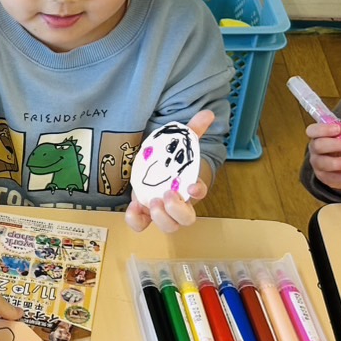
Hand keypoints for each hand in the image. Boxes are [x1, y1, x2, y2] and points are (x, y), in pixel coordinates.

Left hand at [125, 109, 213, 233]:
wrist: (155, 170)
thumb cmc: (171, 161)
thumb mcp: (180, 143)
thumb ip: (193, 130)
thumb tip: (207, 113)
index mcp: (189, 187)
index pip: (200, 193)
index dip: (198, 191)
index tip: (192, 185)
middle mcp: (179, 204)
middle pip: (186, 220)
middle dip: (177, 211)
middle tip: (165, 196)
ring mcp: (161, 211)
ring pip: (168, 227)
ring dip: (161, 218)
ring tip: (151, 202)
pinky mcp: (144, 214)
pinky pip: (141, 225)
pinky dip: (136, 221)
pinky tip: (132, 207)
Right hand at [307, 122, 340, 193]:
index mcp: (319, 136)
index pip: (313, 130)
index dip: (323, 129)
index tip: (339, 129)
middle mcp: (315, 150)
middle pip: (318, 146)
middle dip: (336, 144)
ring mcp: (318, 165)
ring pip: (323, 163)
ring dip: (340, 163)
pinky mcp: (325, 178)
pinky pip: (334, 178)